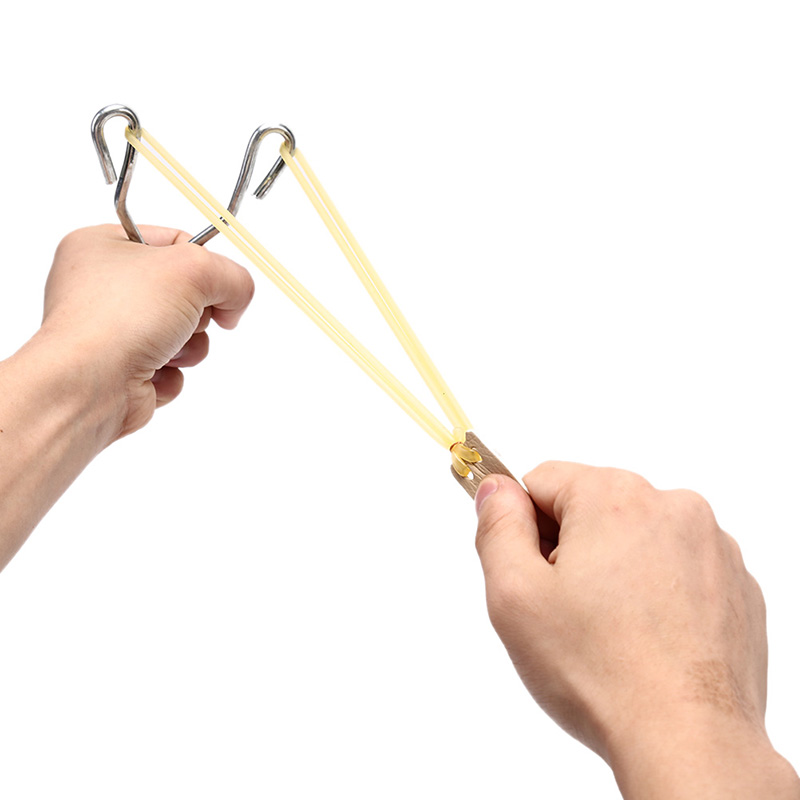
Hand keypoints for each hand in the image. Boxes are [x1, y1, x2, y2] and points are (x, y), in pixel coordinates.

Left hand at [41, 224, 254, 439]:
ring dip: (190, 346)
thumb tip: (237, 300)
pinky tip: (151, 372)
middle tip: (186, 316)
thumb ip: (233, 276)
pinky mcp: (123, 368)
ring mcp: (111, 329)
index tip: (217, 282)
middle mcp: (101, 286)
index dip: (203, 262)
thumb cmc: (119, 318)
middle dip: (197, 311)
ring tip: (167, 350)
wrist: (89, 385)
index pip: (174, 241)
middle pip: (183, 291)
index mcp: (102, 245)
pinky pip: (171, 365)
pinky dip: (173, 371)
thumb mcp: (194, 271)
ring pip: (182, 332)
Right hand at [475, 464, 798, 798]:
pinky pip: (679, 568)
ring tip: (611, 630)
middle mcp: (671, 506)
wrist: (688, 739)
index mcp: (613, 496)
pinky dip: (658, 592)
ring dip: (616, 569)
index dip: (523, 527)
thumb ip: (497, 526)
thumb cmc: (599, 670)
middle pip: (592, 507)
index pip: (543, 481)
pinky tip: (648, 638)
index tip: (529, 571)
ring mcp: (712, 545)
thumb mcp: (515, 593)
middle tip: (566, 610)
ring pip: (636, 538)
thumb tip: (496, 489)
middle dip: (571, 549)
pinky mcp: (736, 584)